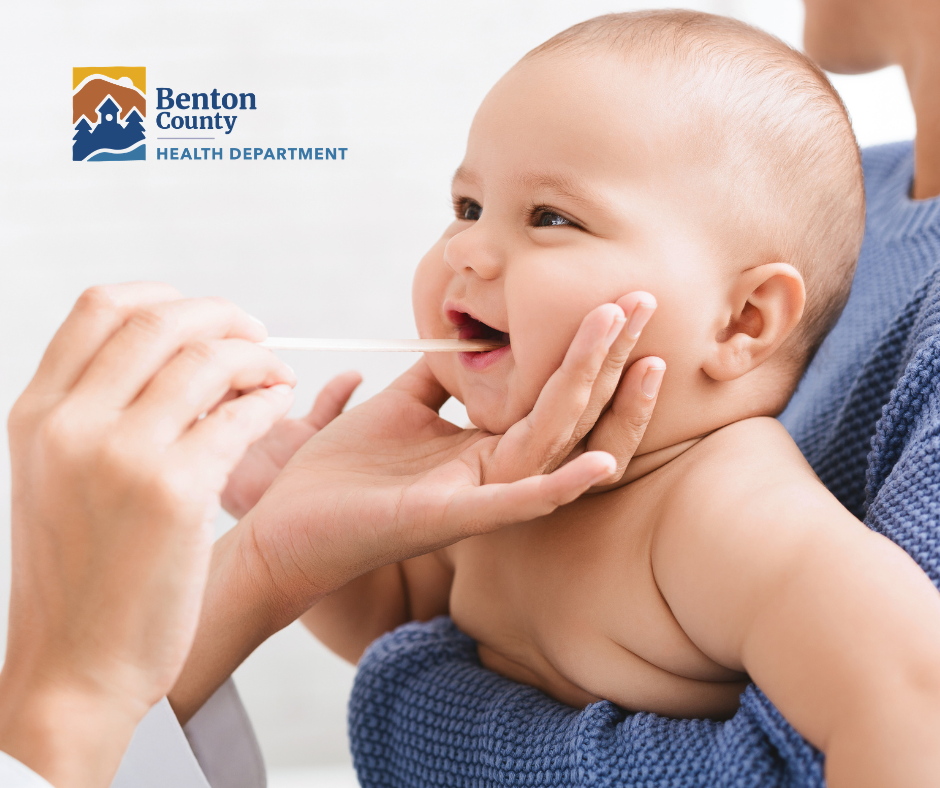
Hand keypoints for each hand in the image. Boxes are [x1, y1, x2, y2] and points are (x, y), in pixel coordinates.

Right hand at [0, 283, 295, 787]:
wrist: (76, 667)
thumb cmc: (80, 576)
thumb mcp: (56, 478)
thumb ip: (95, 412)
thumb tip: (173, 356)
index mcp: (36, 414)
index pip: (101, 307)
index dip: (166, 297)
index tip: (205, 319)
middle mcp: (71, 424)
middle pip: (161, 322)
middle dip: (224, 317)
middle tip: (258, 336)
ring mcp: (122, 457)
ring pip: (209, 361)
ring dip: (257, 358)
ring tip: (276, 376)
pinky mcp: (175, 494)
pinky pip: (240, 416)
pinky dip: (269, 400)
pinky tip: (279, 405)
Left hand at [170, 294, 663, 720]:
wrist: (286, 526)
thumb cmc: (343, 472)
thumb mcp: (400, 406)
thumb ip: (439, 374)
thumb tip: (467, 330)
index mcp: (483, 449)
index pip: (551, 395)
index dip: (587, 350)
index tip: (617, 300)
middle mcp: (492, 474)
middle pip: (566, 412)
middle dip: (607, 357)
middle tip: (643, 300)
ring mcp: (474, 499)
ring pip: (550, 443)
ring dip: (592, 395)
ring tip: (629, 346)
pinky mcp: (446, 519)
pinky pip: (514, 504)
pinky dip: (557, 486)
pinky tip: (598, 460)